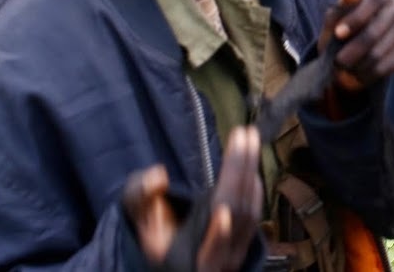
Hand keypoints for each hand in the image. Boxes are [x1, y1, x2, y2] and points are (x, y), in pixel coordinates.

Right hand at [124, 129, 262, 270]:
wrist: (173, 253)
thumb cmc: (154, 232)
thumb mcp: (139, 216)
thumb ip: (141, 195)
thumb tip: (157, 176)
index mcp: (187, 263)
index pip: (209, 254)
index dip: (217, 237)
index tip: (222, 211)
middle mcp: (217, 263)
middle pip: (234, 217)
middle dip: (238, 175)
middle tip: (243, 135)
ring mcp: (235, 253)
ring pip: (248, 213)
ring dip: (249, 172)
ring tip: (250, 139)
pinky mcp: (244, 242)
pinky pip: (253, 215)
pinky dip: (253, 188)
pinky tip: (252, 166)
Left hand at [318, 0, 393, 94]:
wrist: (355, 45)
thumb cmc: (343, 24)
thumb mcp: (336, 15)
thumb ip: (342, 4)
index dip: (357, 17)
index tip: (338, 33)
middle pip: (377, 28)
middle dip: (354, 48)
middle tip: (338, 61)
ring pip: (382, 50)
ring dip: (359, 64)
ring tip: (344, 69)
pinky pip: (389, 64)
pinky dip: (370, 73)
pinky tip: (357, 74)